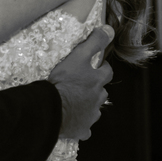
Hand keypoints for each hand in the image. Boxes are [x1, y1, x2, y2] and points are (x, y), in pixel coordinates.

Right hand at [48, 25, 114, 140]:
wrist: (52, 109)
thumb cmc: (64, 83)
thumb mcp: (78, 56)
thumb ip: (94, 42)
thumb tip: (109, 30)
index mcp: (97, 82)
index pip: (106, 72)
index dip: (102, 68)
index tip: (96, 66)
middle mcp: (97, 100)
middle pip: (102, 93)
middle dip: (96, 88)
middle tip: (84, 84)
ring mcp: (90, 116)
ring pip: (94, 110)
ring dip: (89, 106)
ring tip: (77, 102)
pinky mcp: (80, 130)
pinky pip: (84, 129)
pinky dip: (81, 125)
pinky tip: (74, 123)